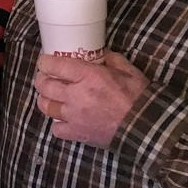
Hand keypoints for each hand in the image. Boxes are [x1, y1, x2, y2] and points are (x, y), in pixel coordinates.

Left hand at [33, 50, 148, 147]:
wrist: (146, 127)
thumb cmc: (139, 96)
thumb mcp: (128, 71)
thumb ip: (112, 59)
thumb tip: (102, 53)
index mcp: (88, 76)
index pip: (55, 65)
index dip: (45, 62)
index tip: (45, 61)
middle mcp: (76, 95)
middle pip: (45, 85)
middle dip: (41, 79)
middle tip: (45, 78)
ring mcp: (74, 116)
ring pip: (45, 106)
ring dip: (45, 100)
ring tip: (50, 97)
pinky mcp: (77, 134)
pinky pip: (55, 129)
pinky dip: (56, 124)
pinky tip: (63, 120)